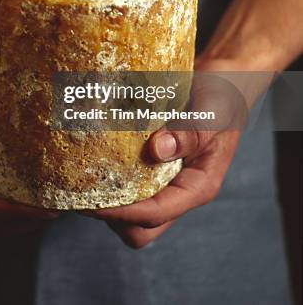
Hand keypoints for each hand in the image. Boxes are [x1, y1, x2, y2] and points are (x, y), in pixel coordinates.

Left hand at [82, 57, 261, 248]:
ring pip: (132, 210)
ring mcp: (165, 178)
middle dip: (114, 217)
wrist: (223, 80)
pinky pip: (128, 184)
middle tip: (85, 192)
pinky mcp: (152, 163)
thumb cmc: (222, 96)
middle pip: (144, 227)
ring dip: (109, 199)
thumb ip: (190, 132)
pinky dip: (110, 178)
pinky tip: (93, 157)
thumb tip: (157, 150)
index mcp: (198, 185)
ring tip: (84, 176)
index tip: (93, 202)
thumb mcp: (212, 112)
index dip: (123, 212)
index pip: (157, 213)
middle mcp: (180, 188)